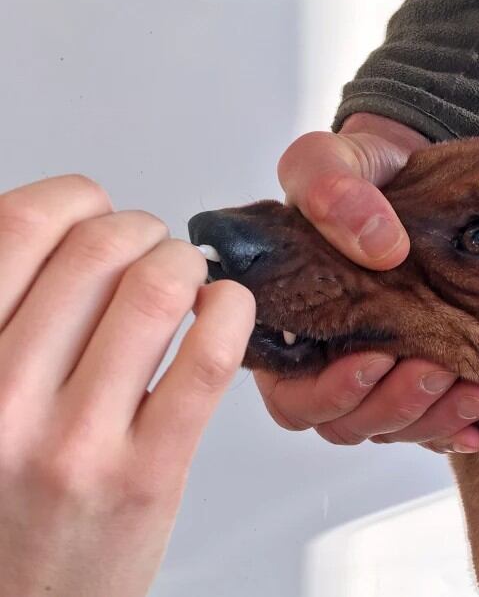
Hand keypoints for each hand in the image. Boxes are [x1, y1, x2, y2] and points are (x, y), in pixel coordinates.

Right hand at [0, 175, 254, 596]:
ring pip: (155, 292)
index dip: (72, 199)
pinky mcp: (148, 473)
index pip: (16, 229)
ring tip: (188, 277)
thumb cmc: (0, 505)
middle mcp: (1, 399)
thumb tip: (63, 237)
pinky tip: (226, 310)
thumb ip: (8, 326)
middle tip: (151, 246)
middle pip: (96, 251)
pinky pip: (205, 361)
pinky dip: (230, 312)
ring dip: (186, 263)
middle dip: (140, 228)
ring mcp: (77, 440)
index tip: (93, 208)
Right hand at [259, 114, 478, 452]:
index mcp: (285, 325)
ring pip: (390, 428)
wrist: (410, 173)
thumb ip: (332, 190)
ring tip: (475, 387)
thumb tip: (379, 244)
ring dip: (431, 417)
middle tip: (435, 369)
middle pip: (343, 422)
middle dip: (391, 406)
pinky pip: (431, 425)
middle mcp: (325, 360)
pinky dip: (457, 424)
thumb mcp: (331, 162)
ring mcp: (373, 373)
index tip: (375, 358)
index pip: (290, 393)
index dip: (327, 391)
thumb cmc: (356, 174)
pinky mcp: (415, 373)